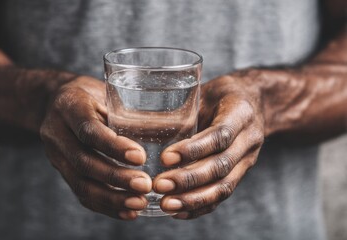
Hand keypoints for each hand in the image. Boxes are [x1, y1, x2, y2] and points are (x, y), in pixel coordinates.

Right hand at [40, 76, 151, 219]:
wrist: (55, 102)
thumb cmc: (90, 94)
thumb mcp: (106, 92)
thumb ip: (130, 110)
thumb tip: (174, 126)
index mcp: (69, 106)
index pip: (88, 130)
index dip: (113, 147)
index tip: (141, 158)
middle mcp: (56, 132)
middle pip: (84, 161)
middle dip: (116, 178)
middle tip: (145, 186)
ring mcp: (55, 155)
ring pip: (80, 183)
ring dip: (112, 198)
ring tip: (139, 203)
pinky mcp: (61, 170)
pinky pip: (80, 193)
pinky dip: (105, 206)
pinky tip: (127, 211)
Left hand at [153, 72, 264, 218]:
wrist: (257, 103)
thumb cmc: (224, 94)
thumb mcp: (207, 91)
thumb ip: (184, 108)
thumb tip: (140, 122)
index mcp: (240, 113)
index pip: (219, 135)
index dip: (194, 149)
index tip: (165, 158)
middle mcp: (249, 139)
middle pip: (221, 165)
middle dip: (189, 179)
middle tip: (160, 185)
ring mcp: (248, 159)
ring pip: (225, 186)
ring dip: (194, 198)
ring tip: (167, 204)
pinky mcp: (241, 173)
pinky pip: (224, 194)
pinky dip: (201, 206)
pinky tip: (179, 212)